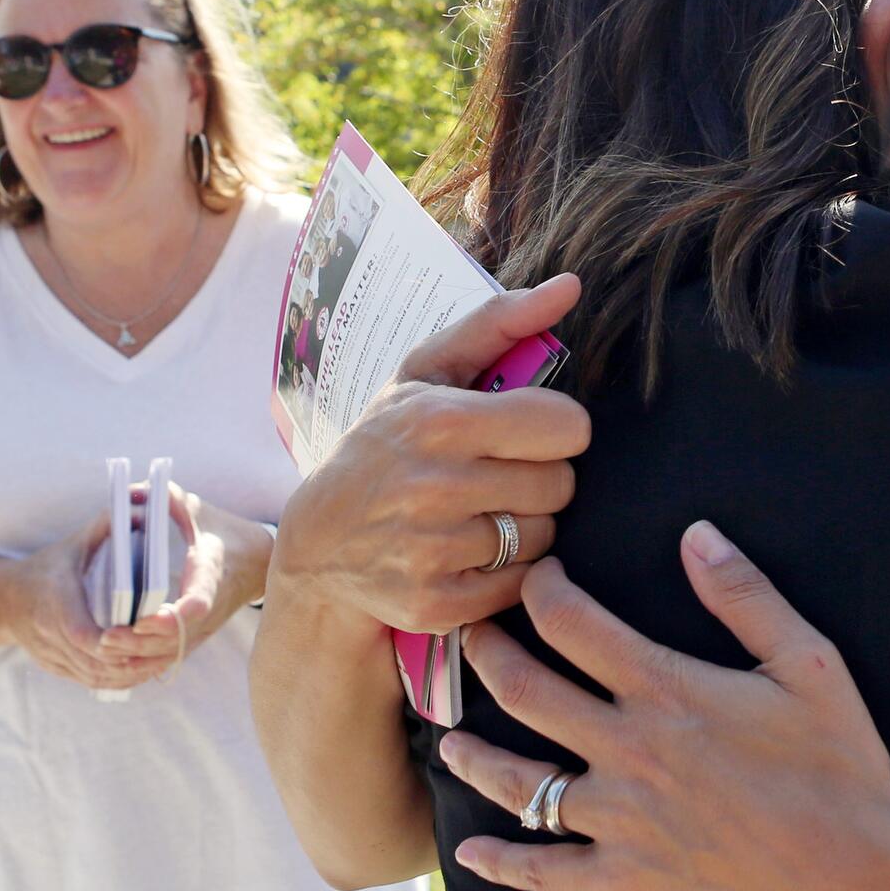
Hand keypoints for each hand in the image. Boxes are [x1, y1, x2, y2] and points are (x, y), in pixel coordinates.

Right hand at [8, 514, 166, 690]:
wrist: (7, 598)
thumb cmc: (52, 564)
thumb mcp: (77, 541)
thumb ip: (108, 523)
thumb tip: (142, 500)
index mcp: (55, 601)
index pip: (82, 632)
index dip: (111, 640)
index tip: (140, 634)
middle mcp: (49, 633)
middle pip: (94, 660)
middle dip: (132, 658)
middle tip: (169, 651)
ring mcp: (51, 655)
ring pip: (95, 676)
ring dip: (130, 673)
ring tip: (164, 661)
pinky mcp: (56, 667)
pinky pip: (90, 681)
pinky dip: (119, 679)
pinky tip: (144, 670)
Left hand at [96, 482, 271, 671]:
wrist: (257, 561)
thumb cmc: (220, 530)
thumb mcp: (195, 508)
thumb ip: (163, 498)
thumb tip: (130, 492)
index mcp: (209, 572)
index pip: (198, 602)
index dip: (175, 616)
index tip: (144, 621)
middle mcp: (209, 607)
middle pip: (176, 639)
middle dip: (140, 642)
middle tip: (105, 639)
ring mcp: (203, 627)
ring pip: (171, 654)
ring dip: (138, 658)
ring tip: (104, 649)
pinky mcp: (195, 638)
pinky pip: (170, 660)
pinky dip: (144, 665)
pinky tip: (117, 662)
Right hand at [268, 275, 589, 636]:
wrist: (318, 547)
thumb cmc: (385, 445)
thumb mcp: (425, 374)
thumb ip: (498, 324)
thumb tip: (571, 286)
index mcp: (440, 421)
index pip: (567, 426)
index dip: (555, 429)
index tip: (525, 432)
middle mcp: (435, 486)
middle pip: (562, 485)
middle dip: (541, 479)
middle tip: (498, 476)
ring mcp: (434, 551)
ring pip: (545, 536)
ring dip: (525, 527)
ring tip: (480, 515)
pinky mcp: (437, 604)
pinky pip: (521, 585)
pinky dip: (507, 574)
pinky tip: (470, 555)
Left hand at [440, 523, 889, 890]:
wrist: (853, 885)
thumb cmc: (839, 770)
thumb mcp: (810, 665)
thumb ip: (746, 596)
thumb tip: (697, 533)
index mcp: (666, 690)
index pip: (573, 622)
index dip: (543, 588)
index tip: (536, 573)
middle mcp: (627, 751)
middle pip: (525, 691)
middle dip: (487, 653)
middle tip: (469, 633)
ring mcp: (619, 821)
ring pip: (518, 782)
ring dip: (473, 754)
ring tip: (449, 736)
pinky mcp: (625, 880)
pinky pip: (545, 872)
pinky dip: (501, 864)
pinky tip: (469, 854)